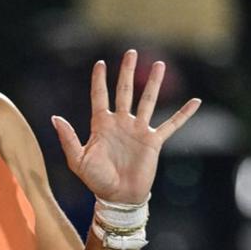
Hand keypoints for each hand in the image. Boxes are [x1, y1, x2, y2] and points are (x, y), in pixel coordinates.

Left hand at [52, 50, 200, 203]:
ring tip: (158, 64)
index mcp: (101, 125)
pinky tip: (195, 101)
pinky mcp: (153, 141)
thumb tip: (55, 118)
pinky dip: (184, 114)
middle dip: (127, 72)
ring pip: (147, 101)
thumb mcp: (77, 160)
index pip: (100, 96)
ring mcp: (138, 130)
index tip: (100, 63)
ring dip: (153, 83)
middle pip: (125, 91)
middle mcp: (121, 123)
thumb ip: (68, 138)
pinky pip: (171, 124)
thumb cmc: (96, 180)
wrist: (117, 197)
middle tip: (130, 52)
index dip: (99, 80)